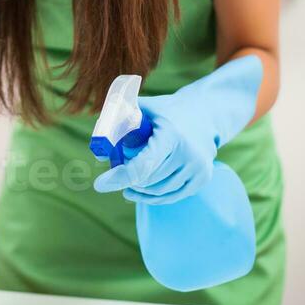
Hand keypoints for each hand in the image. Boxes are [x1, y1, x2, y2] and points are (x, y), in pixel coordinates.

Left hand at [93, 54, 262, 204]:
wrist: (204, 113)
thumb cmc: (166, 110)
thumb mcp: (142, 107)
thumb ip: (118, 122)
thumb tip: (99, 153)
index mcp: (170, 134)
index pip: (144, 163)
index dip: (121, 176)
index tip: (99, 185)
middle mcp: (188, 153)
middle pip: (148, 179)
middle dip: (127, 179)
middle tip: (113, 174)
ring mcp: (198, 167)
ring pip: (158, 191)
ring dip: (139, 189)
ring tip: (126, 183)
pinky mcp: (202, 178)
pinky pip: (171, 196)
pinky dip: (153, 196)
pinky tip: (139, 191)